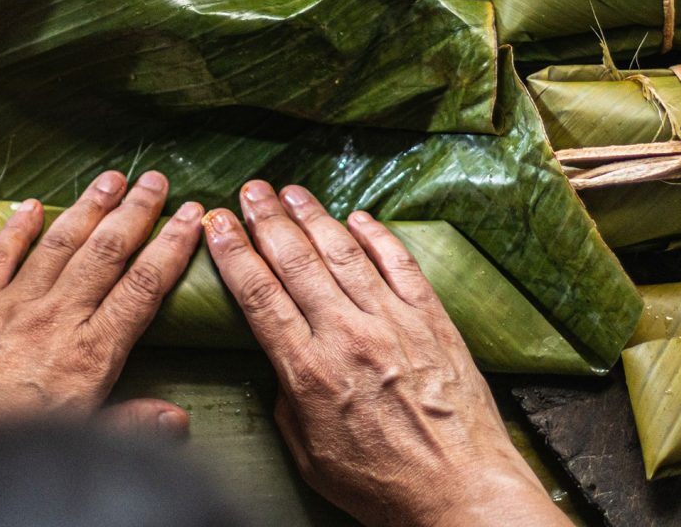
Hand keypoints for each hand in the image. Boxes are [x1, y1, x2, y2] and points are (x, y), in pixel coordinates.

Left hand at [0, 170, 201, 437]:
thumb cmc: (21, 437)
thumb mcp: (80, 440)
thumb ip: (131, 425)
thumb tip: (178, 419)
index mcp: (90, 353)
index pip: (143, 286)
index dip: (172, 247)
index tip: (193, 217)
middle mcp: (56, 319)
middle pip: (105, 253)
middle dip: (134, 212)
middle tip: (155, 180)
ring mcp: (11, 307)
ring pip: (58, 246)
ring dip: (88, 209)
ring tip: (112, 179)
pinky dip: (16, 230)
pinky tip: (33, 206)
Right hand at [203, 182, 572, 526]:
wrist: (462, 489)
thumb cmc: (383, 483)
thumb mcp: (310, 456)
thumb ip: (287, 400)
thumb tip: (282, 357)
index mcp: (311, 372)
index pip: (261, 295)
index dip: (234, 253)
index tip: (218, 224)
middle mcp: (350, 335)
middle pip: (298, 262)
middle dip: (268, 220)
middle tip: (251, 191)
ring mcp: (394, 321)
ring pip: (345, 253)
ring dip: (314, 217)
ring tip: (292, 192)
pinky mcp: (431, 317)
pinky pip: (400, 263)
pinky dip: (377, 236)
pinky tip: (358, 217)